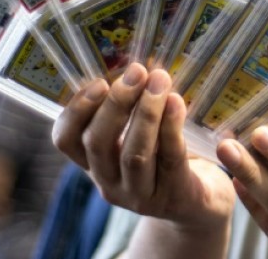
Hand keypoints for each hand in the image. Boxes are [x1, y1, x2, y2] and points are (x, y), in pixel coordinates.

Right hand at [51, 63, 234, 229]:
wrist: (202, 203)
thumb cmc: (166, 158)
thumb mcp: (140, 135)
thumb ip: (130, 108)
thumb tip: (134, 64)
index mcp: (94, 163)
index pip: (65, 140)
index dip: (76, 110)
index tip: (99, 82)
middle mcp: (110, 183)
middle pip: (98, 144)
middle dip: (117, 103)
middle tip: (138, 72)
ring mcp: (140, 196)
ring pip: (134, 155)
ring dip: (146, 113)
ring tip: (160, 80)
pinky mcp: (174, 198)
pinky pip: (170, 160)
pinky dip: (171, 128)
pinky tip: (177, 102)